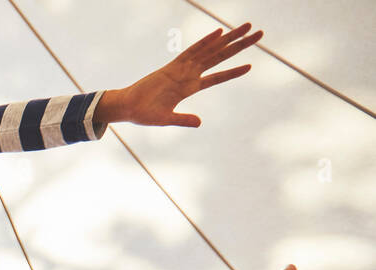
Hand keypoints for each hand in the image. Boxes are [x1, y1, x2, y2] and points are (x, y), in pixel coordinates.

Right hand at [106, 22, 261, 127]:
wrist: (127, 107)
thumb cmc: (143, 114)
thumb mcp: (166, 119)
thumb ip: (183, 119)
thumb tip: (200, 123)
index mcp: (189, 88)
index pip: (217, 77)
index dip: (233, 72)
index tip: (250, 66)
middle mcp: (189, 75)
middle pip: (220, 56)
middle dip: (240, 44)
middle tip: (259, 33)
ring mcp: (181, 69)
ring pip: (211, 50)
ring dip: (230, 38)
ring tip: (248, 27)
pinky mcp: (171, 67)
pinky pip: (192, 52)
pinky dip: (206, 42)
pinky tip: (219, 33)